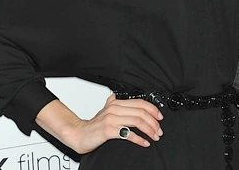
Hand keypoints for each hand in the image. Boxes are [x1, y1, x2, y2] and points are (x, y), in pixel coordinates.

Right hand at [38, 94, 163, 154]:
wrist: (78, 134)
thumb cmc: (93, 125)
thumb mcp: (104, 110)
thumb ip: (112, 103)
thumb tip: (115, 95)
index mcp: (116, 103)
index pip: (140, 103)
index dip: (152, 109)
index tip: (160, 117)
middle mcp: (115, 109)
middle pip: (141, 112)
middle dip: (153, 122)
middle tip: (159, 130)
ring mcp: (112, 119)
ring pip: (137, 121)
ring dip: (149, 130)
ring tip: (154, 137)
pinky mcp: (109, 130)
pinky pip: (128, 134)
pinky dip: (139, 139)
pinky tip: (144, 142)